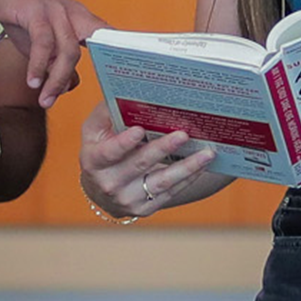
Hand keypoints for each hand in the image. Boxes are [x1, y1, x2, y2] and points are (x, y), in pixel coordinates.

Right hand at [0, 0, 109, 107]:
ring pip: (68, 50)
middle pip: (93, 46)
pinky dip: (38, 65)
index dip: (120, 54)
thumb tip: (70, 87)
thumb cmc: (22, 18)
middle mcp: (73, 13)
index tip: (124, 78)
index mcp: (81, 19)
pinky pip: (43, 42)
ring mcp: (56, 10)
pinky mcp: (36, 11)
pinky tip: (32, 81)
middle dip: (91, 72)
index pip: (108, 36)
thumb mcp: (43, 45)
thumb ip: (57, 65)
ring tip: (45, 99)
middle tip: (74, 99)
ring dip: (56, 79)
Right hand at [79, 103, 215, 217]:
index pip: (109, 152)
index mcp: (94, 161)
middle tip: (183, 134)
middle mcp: (109, 183)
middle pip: (139, 164)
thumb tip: (129, 92)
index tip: (140, 129)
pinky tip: (203, 164)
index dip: (124, 143)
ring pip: (161, 182)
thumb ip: (108, 112)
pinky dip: (189, 177)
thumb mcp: (95, 130)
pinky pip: (171, 192)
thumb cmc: (101, 148)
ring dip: (187, 167)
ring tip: (207, 153)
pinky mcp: (145, 208)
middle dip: (163, 148)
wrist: (102, 189)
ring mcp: (128, 199)